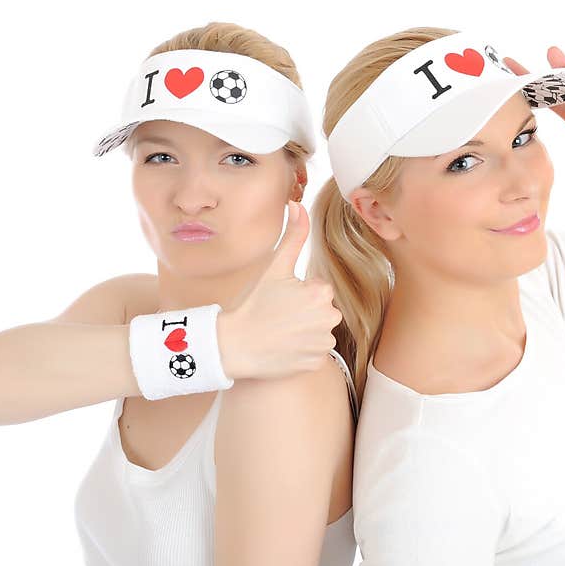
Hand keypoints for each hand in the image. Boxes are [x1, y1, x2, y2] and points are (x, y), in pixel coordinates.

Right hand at [215, 201, 341, 379]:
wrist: (235, 345)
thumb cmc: (253, 303)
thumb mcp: (274, 267)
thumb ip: (293, 235)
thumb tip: (297, 203)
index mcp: (322, 292)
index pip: (318, 289)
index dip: (297, 293)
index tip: (278, 300)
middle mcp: (329, 317)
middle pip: (321, 311)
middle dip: (304, 312)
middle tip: (276, 316)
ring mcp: (324, 343)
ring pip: (319, 332)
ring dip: (304, 332)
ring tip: (278, 332)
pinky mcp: (317, 362)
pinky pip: (314, 353)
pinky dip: (301, 351)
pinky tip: (282, 348)